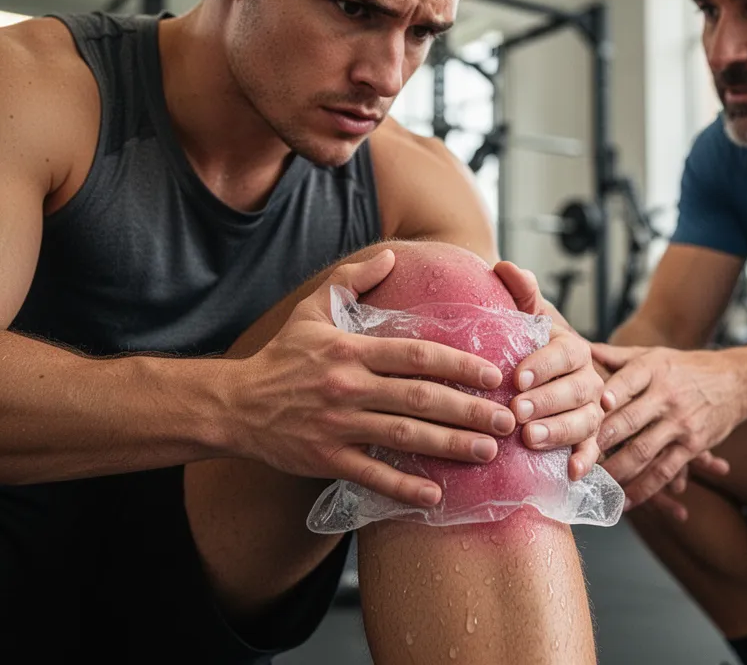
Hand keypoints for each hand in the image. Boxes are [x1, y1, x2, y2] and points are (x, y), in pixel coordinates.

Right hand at [232, 250, 516, 507]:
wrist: (234, 404)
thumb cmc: (281, 356)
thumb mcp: (312, 310)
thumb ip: (352, 279)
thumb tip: (392, 256)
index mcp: (351, 350)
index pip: (416, 355)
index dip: (459, 365)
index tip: (493, 375)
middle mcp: (349, 387)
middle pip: (420, 398)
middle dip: (469, 411)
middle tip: (507, 421)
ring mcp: (338, 425)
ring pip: (404, 437)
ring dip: (450, 446)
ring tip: (488, 453)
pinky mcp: (325, 459)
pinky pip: (371, 475)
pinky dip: (402, 488)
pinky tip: (435, 495)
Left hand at [493, 261, 603, 481]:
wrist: (544, 379)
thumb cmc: (532, 348)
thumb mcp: (529, 319)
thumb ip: (520, 294)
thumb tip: (505, 267)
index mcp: (573, 348)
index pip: (563, 353)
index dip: (542, 365)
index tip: (515, 377)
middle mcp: (589, 378)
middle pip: (575, 390)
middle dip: (545, 402)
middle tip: (515, 412)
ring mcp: (594, 409)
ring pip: (587, 420)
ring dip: (560, 431)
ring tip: (530, 440)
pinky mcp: (593, 437)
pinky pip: (596, 448)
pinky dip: (585, 459)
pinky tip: (570, 471)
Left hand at [591, 343, 746, 507]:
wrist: (737, 382)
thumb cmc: (685, 367)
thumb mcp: (653, 354)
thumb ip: (616, 356)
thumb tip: (579, 347)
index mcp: (652, 369)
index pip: (622, 384)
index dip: (602, 399)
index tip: (581, 414)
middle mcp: (666, 396)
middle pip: (627, 421)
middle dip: (598, 444)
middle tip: (574, 462)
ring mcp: (681, 423)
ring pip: (643, 452)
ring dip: (616, 471)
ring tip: (592, 485)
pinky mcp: (693, 446)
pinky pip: (665, 472)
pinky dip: (644, 489)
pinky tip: (624, 501)